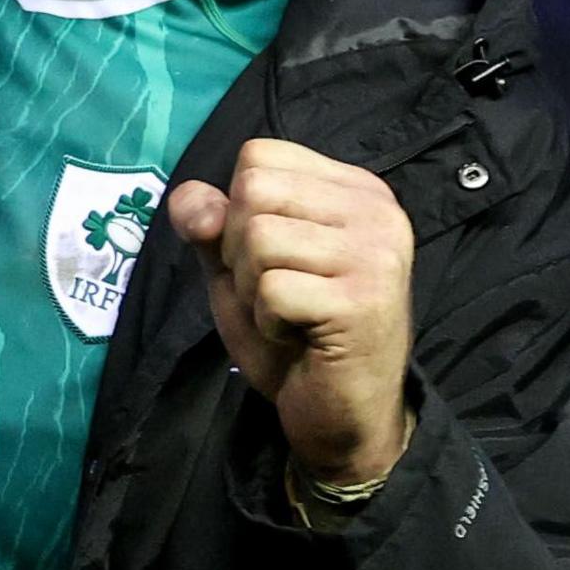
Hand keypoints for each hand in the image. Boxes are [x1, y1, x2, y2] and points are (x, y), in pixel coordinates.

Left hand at [167, 139, 416, 486]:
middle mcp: (376, 210)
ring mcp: (376, 253)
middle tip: (277, 291)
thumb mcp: (238, 267)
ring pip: (258, 237)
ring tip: (288, 314)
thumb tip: (193, 201)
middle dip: (239, 249)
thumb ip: (210, 224)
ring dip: (252, 288)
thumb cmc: (294, 333)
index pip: (258, 155)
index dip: (237, 209)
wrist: (343, 414)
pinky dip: (266, 320)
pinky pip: (271, 289)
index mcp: (353, 188)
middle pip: (253, 189)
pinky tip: (298, 336)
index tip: (272, 256)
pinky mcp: (363, 301)